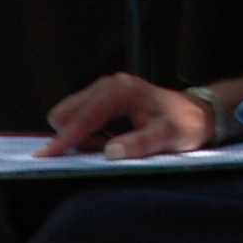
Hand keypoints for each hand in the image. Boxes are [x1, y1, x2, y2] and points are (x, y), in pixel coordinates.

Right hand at [38, 71, 211, 160]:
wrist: (197, 112)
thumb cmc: (185, 123)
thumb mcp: (169, 136)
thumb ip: (141, 144)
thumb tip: (111, 152)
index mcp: (122, 91)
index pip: (83, 117)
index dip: (64, 139)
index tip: (45, 157)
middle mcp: (109, 84)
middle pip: (67, 113)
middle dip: (76, 137)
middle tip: (106, 148)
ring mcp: (104, 88)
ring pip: (70, 115)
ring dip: (82, 135)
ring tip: (112, 141)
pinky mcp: (103, 96)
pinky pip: (79, 116)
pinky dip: (87, 131)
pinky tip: (110, 136)